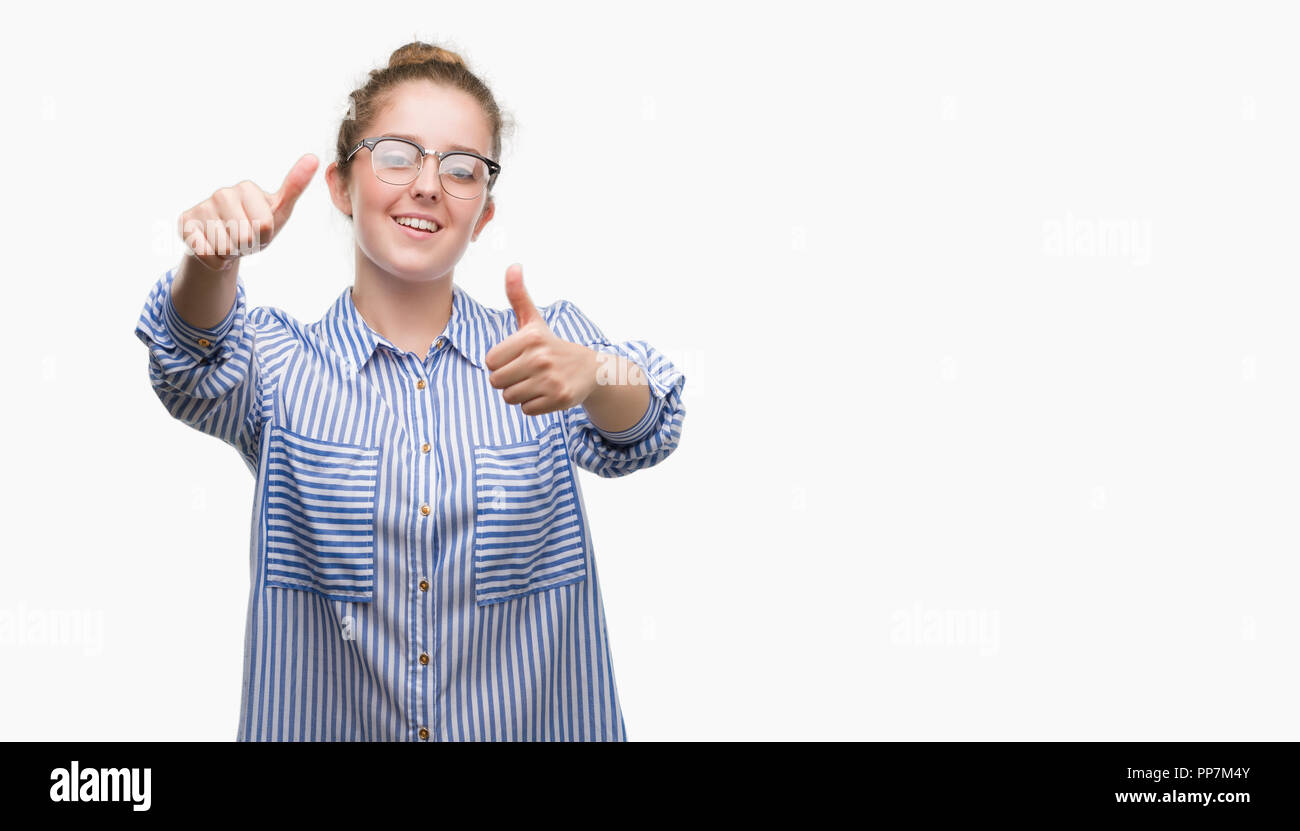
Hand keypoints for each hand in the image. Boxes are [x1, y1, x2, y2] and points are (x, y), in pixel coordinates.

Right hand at [178, 153, 317, 270]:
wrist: (225, 244)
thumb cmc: (255, 226)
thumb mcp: (279, 210)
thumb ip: (295, 186)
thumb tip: (314, 158)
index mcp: (246, 187)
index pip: (265, 225)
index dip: (265, 236)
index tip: (260, 230)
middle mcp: (222, 193)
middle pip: (244, 236)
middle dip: (247, 246)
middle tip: (243, 239)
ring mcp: (201, 207)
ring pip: (224, 246)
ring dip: (230, 253)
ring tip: (229, 242)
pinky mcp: (185, 223)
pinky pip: (206, 253)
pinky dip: (215, 260)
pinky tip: (214, 249)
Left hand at [485, 264, 597, 415]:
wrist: (590, 369)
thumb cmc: (552, 345)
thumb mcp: (534, 321)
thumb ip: (518, 296)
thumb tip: (512, 265)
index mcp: (531, 337)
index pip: (490, 361)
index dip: (499, 363)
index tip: (516, 359)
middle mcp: (541, 357)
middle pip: (497, 382)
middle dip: (507, 381)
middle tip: (525, 373)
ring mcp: (551, 379)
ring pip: (510, 398)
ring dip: (519, 394)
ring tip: (535, 383)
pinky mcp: (559, 398)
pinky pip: (526, 410)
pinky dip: (533, 406)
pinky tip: (545, 394)